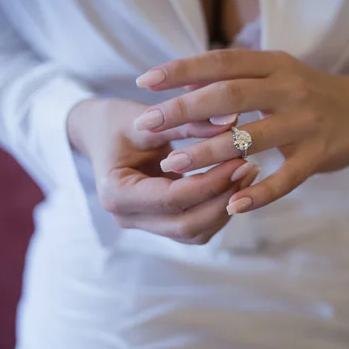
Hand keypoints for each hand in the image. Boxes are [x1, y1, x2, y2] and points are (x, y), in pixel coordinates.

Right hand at [67, 97, 259, 243]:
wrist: (99, 134)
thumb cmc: (117, 122)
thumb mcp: (147, 116)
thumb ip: (187, 121)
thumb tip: (232, 121)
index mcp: (116, 192)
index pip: (173, 198)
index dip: (211, 182)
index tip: (240, 159)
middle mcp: (127, 217)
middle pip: (187, 224)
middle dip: (223, 198)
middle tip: (250, 167)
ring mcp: (144, 224)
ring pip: (195, 232)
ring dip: (225, 207)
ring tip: (248, 172)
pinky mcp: (160, 223)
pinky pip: (195, 227)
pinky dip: (218, 209)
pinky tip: (235, 182)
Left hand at [133, 50, 348, 213]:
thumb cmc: (312, 93)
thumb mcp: (279, 74)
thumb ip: (240, 78)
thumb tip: (187, 86)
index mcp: (275, 64)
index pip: (222, 61)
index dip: (182, 70)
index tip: (145, 81)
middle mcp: (290, 88)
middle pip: (229, 96)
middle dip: (183, 111)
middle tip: (147, 125)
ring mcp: (306, 122)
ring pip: (250, 139)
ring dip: (208, 153)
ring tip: (173, 167)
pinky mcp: (320, 154)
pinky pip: (285, 178)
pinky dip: (259, 193)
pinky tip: (233, 206)